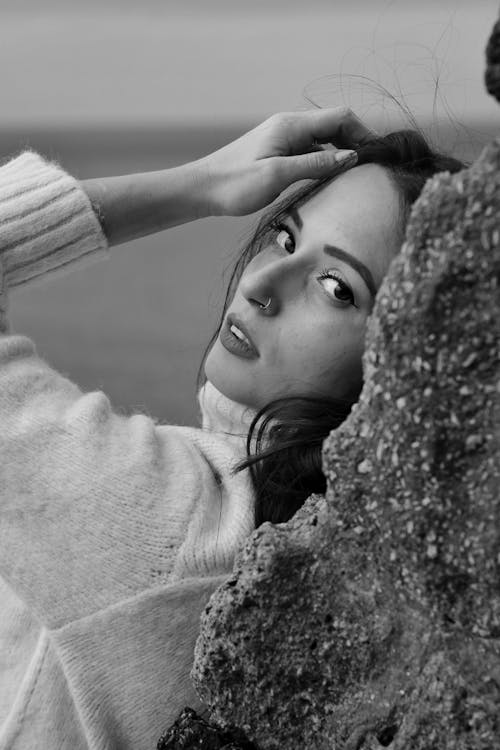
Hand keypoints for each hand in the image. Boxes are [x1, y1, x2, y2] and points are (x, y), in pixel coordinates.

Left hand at [198, 107, 375, 215]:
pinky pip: (311, 150)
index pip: (340, 117)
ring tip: (355, 175)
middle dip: (356, 141)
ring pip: (324, 138)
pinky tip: (330, 179)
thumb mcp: (277, 175)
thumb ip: (315, 164)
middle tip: (371, 168)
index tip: (376, 156)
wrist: (201, 189)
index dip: (363, 133)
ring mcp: (283, 138)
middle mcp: (289, 126)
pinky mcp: (278, 152)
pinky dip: (326, 160)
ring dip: (342, 152)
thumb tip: (350, 157)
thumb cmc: (234, 184)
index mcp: (291, 126)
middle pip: (335, 125)